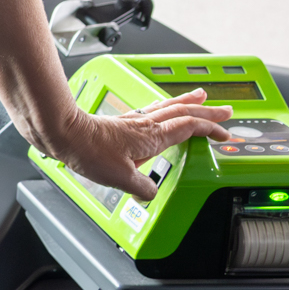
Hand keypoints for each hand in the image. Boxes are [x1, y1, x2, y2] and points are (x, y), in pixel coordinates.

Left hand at [44, 90, 233, 199]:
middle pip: (183, 111)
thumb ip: (142, 188)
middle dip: (207, 110)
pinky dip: (165, 106)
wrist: (62, 132)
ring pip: (168, 106)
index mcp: (152, 136)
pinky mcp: (120, 122)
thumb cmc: (87, 150)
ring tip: (201, 96)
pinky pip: (152, 110)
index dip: (210, 128)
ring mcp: (133, 121)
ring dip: (187, 102)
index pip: (190, 127)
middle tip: (226, 109)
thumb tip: (150, 193)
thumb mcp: (121, 178)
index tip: (225, 133)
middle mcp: (145, 124)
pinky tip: (161, 109)